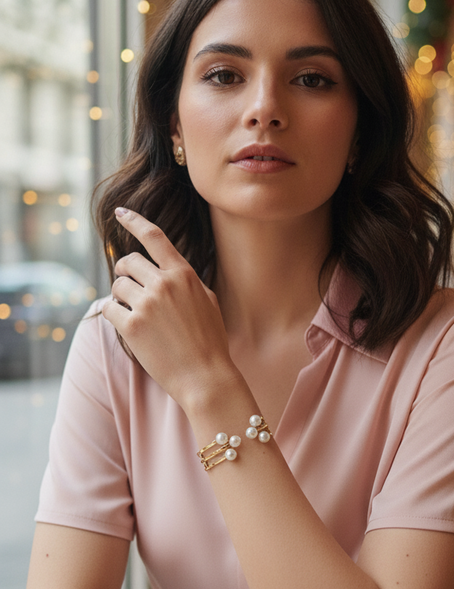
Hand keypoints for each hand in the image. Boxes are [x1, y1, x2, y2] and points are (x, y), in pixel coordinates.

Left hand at [102, 208, 239, 410]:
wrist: (206, 376)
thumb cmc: (210, 341)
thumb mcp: (207, 301)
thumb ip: (185, 281)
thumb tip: (165, 269)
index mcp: (183, 274)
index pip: (154, 237)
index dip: (134, 220)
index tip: (119, 212)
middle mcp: (164, 284)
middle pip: (128, 262)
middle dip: (125, 273)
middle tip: (130, 288)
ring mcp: (147, 304)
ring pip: (116, 286)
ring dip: (120, 297)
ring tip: (135, 314)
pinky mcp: (132, 326)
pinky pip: (108, 309)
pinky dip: (113, 315)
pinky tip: (128, 327)